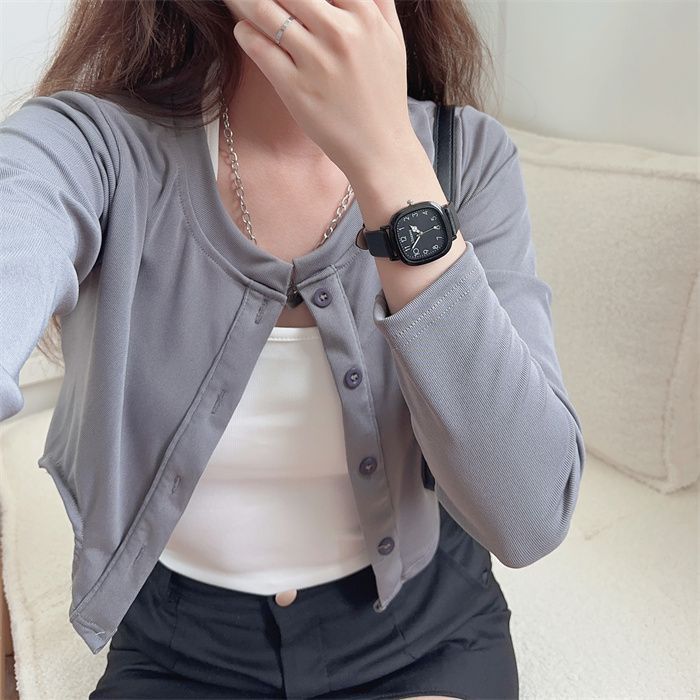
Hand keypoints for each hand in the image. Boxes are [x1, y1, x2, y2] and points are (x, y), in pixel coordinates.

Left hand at [225, 0, 415, 178]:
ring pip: (266, 10)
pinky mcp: (295, 87)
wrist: (379, 147)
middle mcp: (340, 33)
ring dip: (246, 2)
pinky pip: (258, 47)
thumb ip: (380, 3)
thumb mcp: (393, 41)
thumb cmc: (385, 95)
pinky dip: (245, 33)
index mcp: (364, 15)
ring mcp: (316, 61)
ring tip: (242, 2)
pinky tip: (245, 33)